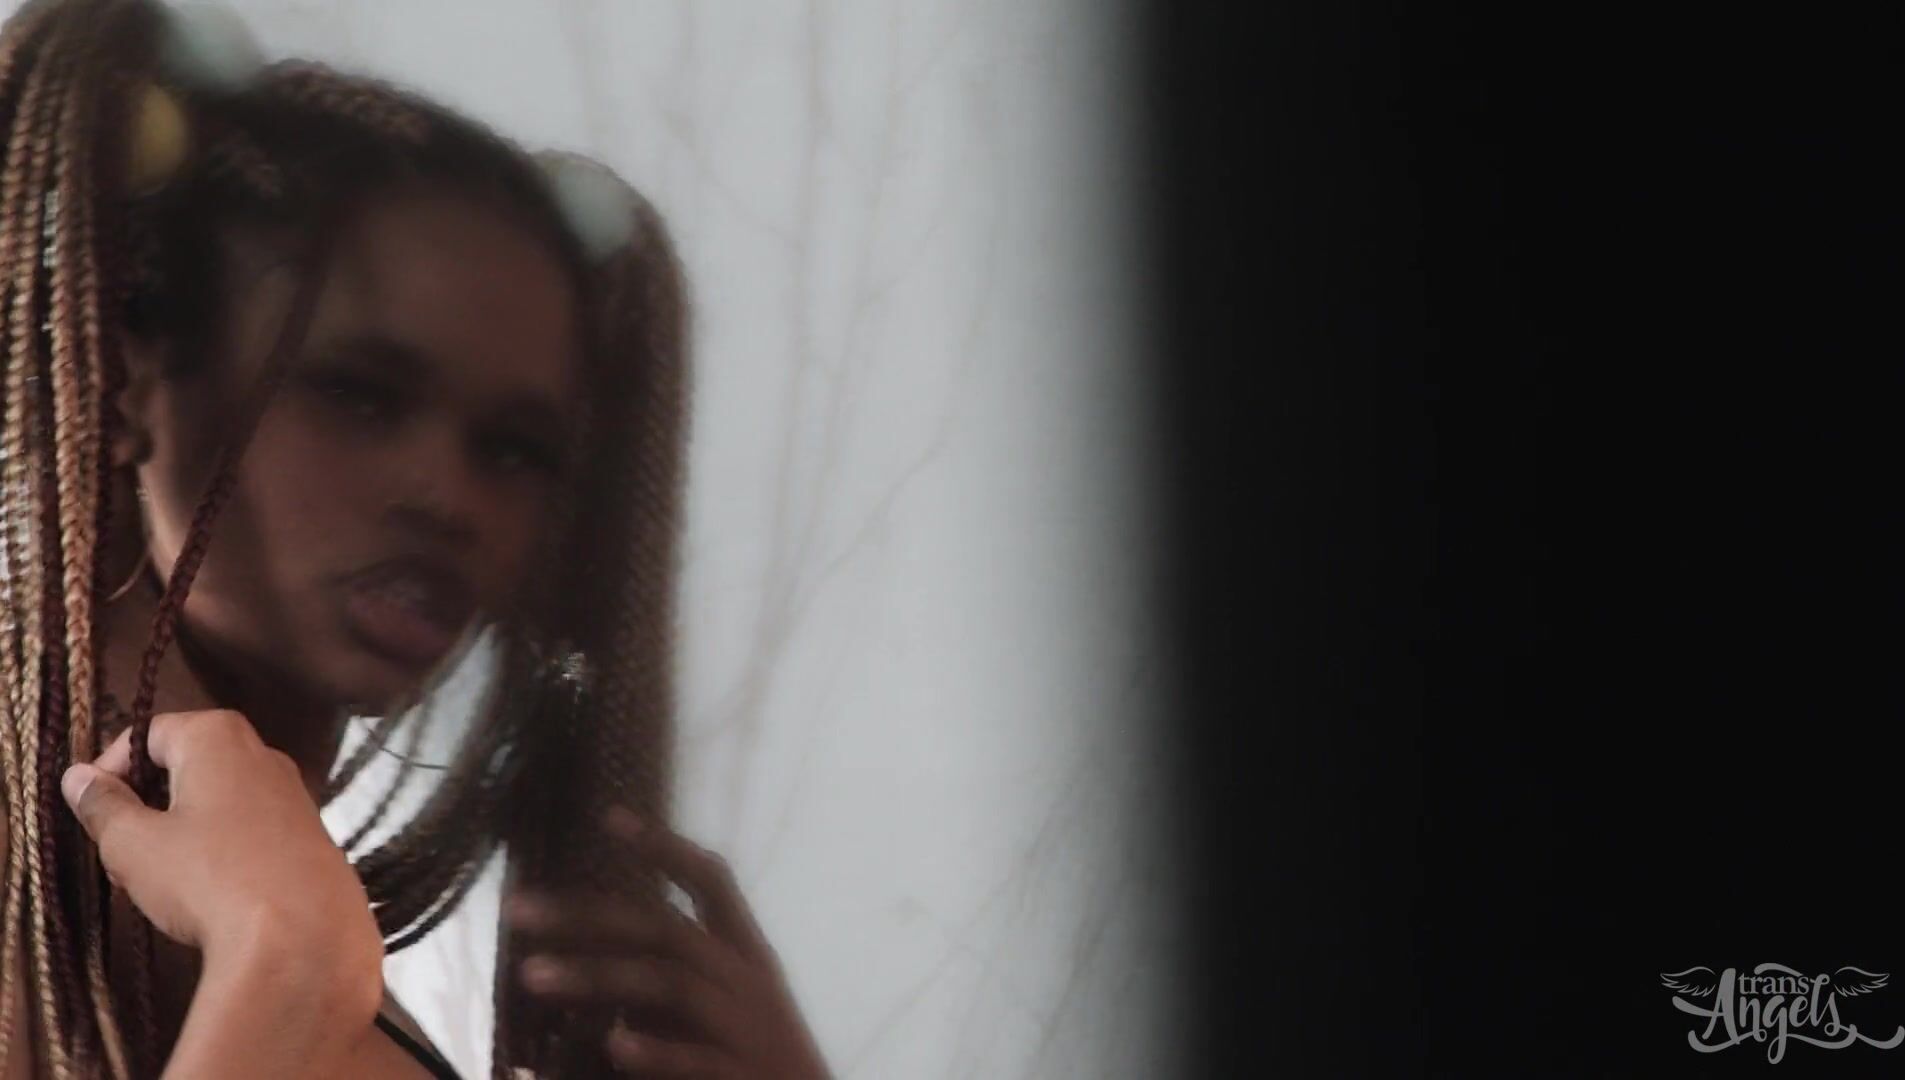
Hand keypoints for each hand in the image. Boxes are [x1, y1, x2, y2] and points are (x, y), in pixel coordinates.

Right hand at [60, 710, 383, 1012]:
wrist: (304, 935)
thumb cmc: (208, 876)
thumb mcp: (135, 844)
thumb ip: (103, 806)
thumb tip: (77, 776)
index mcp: (218, 737)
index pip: (147, 733)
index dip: (111, 768)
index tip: (90, 809)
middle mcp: (263, 752)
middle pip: (185, 765)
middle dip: (145, 804)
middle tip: (118, 850)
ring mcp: (293, 793)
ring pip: (216, 800)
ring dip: (178, 831)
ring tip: (154, 879)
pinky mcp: (310, 834)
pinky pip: (248, 828)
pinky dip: (217, 848)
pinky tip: (204, 892)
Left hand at [506, 809, 831, 1077]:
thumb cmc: (750, 1055)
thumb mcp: (715, 1004)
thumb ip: (659, 977)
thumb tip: (574, 961)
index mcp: (745, 952)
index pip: (712, 881)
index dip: (665, 847)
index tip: (610, 817)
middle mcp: (746, 979)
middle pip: (665, 930)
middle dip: (588, 916)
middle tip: (518, 910)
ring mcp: (746, 1029)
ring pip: (669, 987)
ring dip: (598, 977)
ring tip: (531, 977)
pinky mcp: (743, 1076)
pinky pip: (698, 1059)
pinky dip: (657, 1052)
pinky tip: (614, 1046)